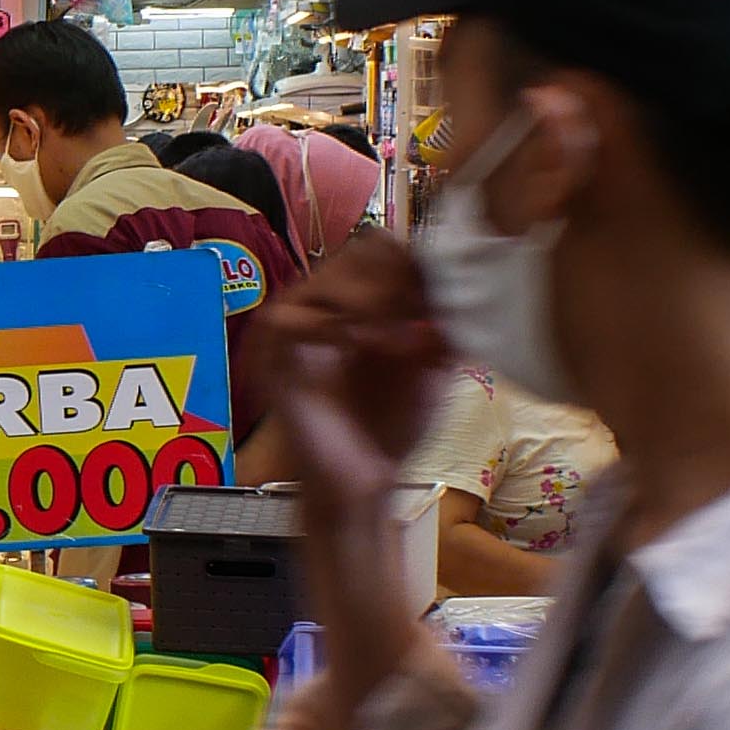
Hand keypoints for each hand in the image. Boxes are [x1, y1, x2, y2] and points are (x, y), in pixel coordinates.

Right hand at [244, 231, 454, 502]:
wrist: (366, 482)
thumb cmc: (395, 424)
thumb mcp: (433, 359)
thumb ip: (442, 313)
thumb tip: (458, 271)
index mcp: (362, 297)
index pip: (386, 246)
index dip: (418, 268)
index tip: (441, 311)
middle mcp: (326, 300)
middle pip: (362, 248)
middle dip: (400, 285)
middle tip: (422, 327)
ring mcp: (295, 322)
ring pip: (331, 274)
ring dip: (373, 304)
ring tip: (398, 345)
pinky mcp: (271, 353)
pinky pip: (289, 316)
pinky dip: (332, 326)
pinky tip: (363, 349)